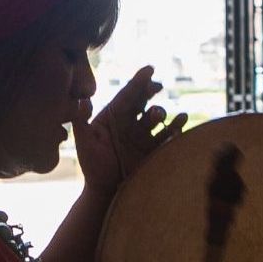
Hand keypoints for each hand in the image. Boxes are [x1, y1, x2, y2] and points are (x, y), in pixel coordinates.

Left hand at [74, 65, 187, 194]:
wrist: (107, 191)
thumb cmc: (92, 166)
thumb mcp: (84, 143)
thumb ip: (81, 121)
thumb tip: (83, 99)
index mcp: (113, 117)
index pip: (126, 95)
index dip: (138, 81)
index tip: (149, 69)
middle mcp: (130, 122)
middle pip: (143, 101)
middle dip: (150, 91)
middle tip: (156, 86)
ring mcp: (143, 135)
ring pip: (156, 117)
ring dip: (159, 112)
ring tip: (158, 115)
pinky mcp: (153, 149)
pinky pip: (168, 134)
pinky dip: (176, 127)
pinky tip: (181, 121)